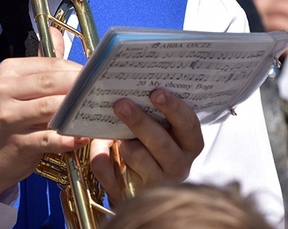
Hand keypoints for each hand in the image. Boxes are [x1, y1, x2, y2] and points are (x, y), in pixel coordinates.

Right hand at [0, 29, 87, 197]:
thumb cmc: (10, 117)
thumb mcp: (18, 87)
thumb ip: (41, 63)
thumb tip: (56, 32)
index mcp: (8, 72)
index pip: (49, 65)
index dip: (76, 70)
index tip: (98, 74)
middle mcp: (3, 91)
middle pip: (50, 83)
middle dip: (80, 86)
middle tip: (105, 89)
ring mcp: (8, 119)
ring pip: (50, 109)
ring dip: (77, 110)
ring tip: (99, 109)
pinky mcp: (16, 144)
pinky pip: (47, 139)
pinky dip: (67, 139)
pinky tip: (83, 138)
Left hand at [89, 88, 203, 201]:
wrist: (134, 184)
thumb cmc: (147, 144)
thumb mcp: (157, 128)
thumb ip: (150, 112)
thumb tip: (128, 95)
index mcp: (189, 144)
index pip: (189, 124)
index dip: (174, 108)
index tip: (156, 92)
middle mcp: (179, 165)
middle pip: (162, 143)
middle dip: (140, 121)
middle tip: (121, 104)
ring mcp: (158, 183)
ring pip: (137, 156)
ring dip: (122, 141)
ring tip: (112, 131)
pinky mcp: (133, 194)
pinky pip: (109, 171)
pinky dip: (99, 155)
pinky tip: (98, 146)